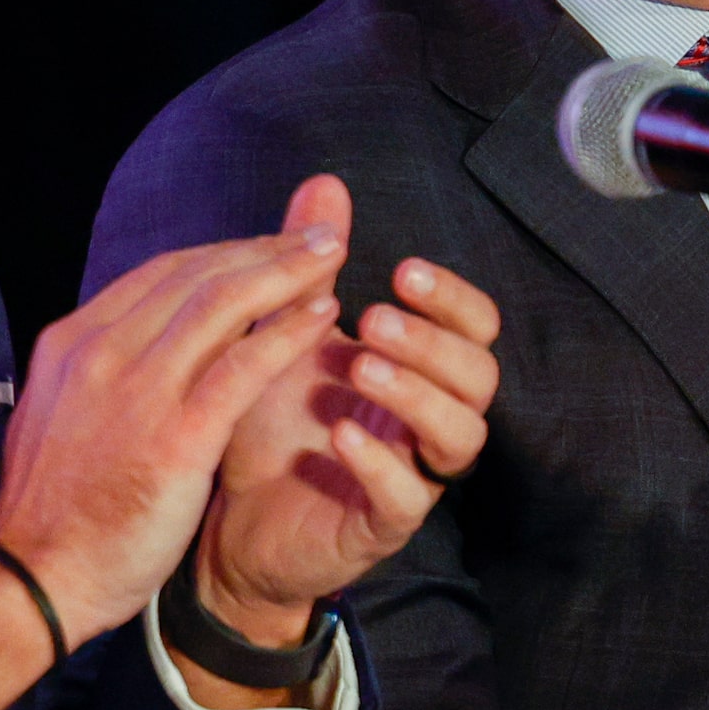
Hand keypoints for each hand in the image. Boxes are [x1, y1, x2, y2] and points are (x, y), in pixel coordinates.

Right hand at [0, 217, 348, 709]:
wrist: (35, 580)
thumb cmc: (55, 507)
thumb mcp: (62, 413)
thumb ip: (105, 368)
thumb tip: (146, 333)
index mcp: (74, 343)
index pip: (162, 273)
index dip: (226, 253)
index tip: (270, 246)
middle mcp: (102, 352)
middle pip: (197, 275)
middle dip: (264, 247)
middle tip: (318, 233)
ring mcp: (136, 392)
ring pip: (222, 304)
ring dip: (284, 271)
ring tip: (331, 254)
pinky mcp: (174, 438)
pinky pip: (241, 367)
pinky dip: (286, 333)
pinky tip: (322, 315)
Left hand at [184, 175, 498, 701]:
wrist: (227, 517)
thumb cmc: (270, 422)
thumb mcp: (285, 333)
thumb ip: (312, 266)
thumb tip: (326, 183)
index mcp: (420, 369)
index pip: (476, 328)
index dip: (452, 299)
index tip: (401, 271)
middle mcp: (428, 420)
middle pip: (481, 377)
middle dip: (434, 341)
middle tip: (373, 317)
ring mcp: (412, 475)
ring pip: (461, 437)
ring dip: (416, 393)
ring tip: (359, 365)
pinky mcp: (381, 526)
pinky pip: (405, 498)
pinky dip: (379, 461)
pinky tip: (341, 432)